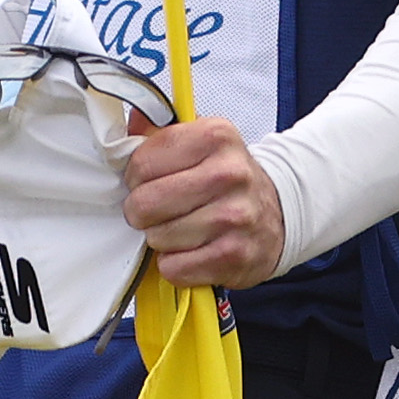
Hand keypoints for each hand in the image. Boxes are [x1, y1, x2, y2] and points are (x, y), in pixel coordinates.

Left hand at [119, 116, 286, 286]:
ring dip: (160, 239)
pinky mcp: (235, 255)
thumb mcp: (199, 142)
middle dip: (142, 212)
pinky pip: (173, 268)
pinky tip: (192, 250)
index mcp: (215, 136)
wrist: (278, 213)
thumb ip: (156, 133)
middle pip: (145, 203)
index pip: (141, 163)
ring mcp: (235, 216)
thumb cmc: (226, 179)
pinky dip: (175, 264)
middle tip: (159, 210)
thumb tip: (119, 130)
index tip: (148, 182)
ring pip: (157, 238)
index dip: (134, 178)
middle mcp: (229, 173)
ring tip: (181, 229)